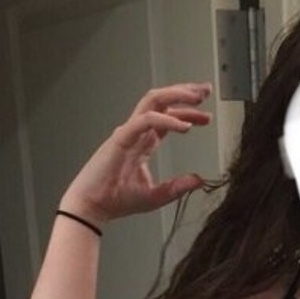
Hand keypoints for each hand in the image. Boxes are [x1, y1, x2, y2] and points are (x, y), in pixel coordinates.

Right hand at [58, 82, 212, 225]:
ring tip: (197, 98)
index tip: (207, 117)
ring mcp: (128, 132)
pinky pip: (146, 120)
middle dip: (185, 93)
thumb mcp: (156, 196)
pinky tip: (184, 127)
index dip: (188, 114)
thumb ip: (177, 187)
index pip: (168, 117)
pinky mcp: (121, 138)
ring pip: (153, 100)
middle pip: (162, 100)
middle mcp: (137, 131)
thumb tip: (199, 181)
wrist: (93, 207)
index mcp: (143, 142)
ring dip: (176, 95)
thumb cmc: (116, 200)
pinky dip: (166, 120)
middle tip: (206, 90)